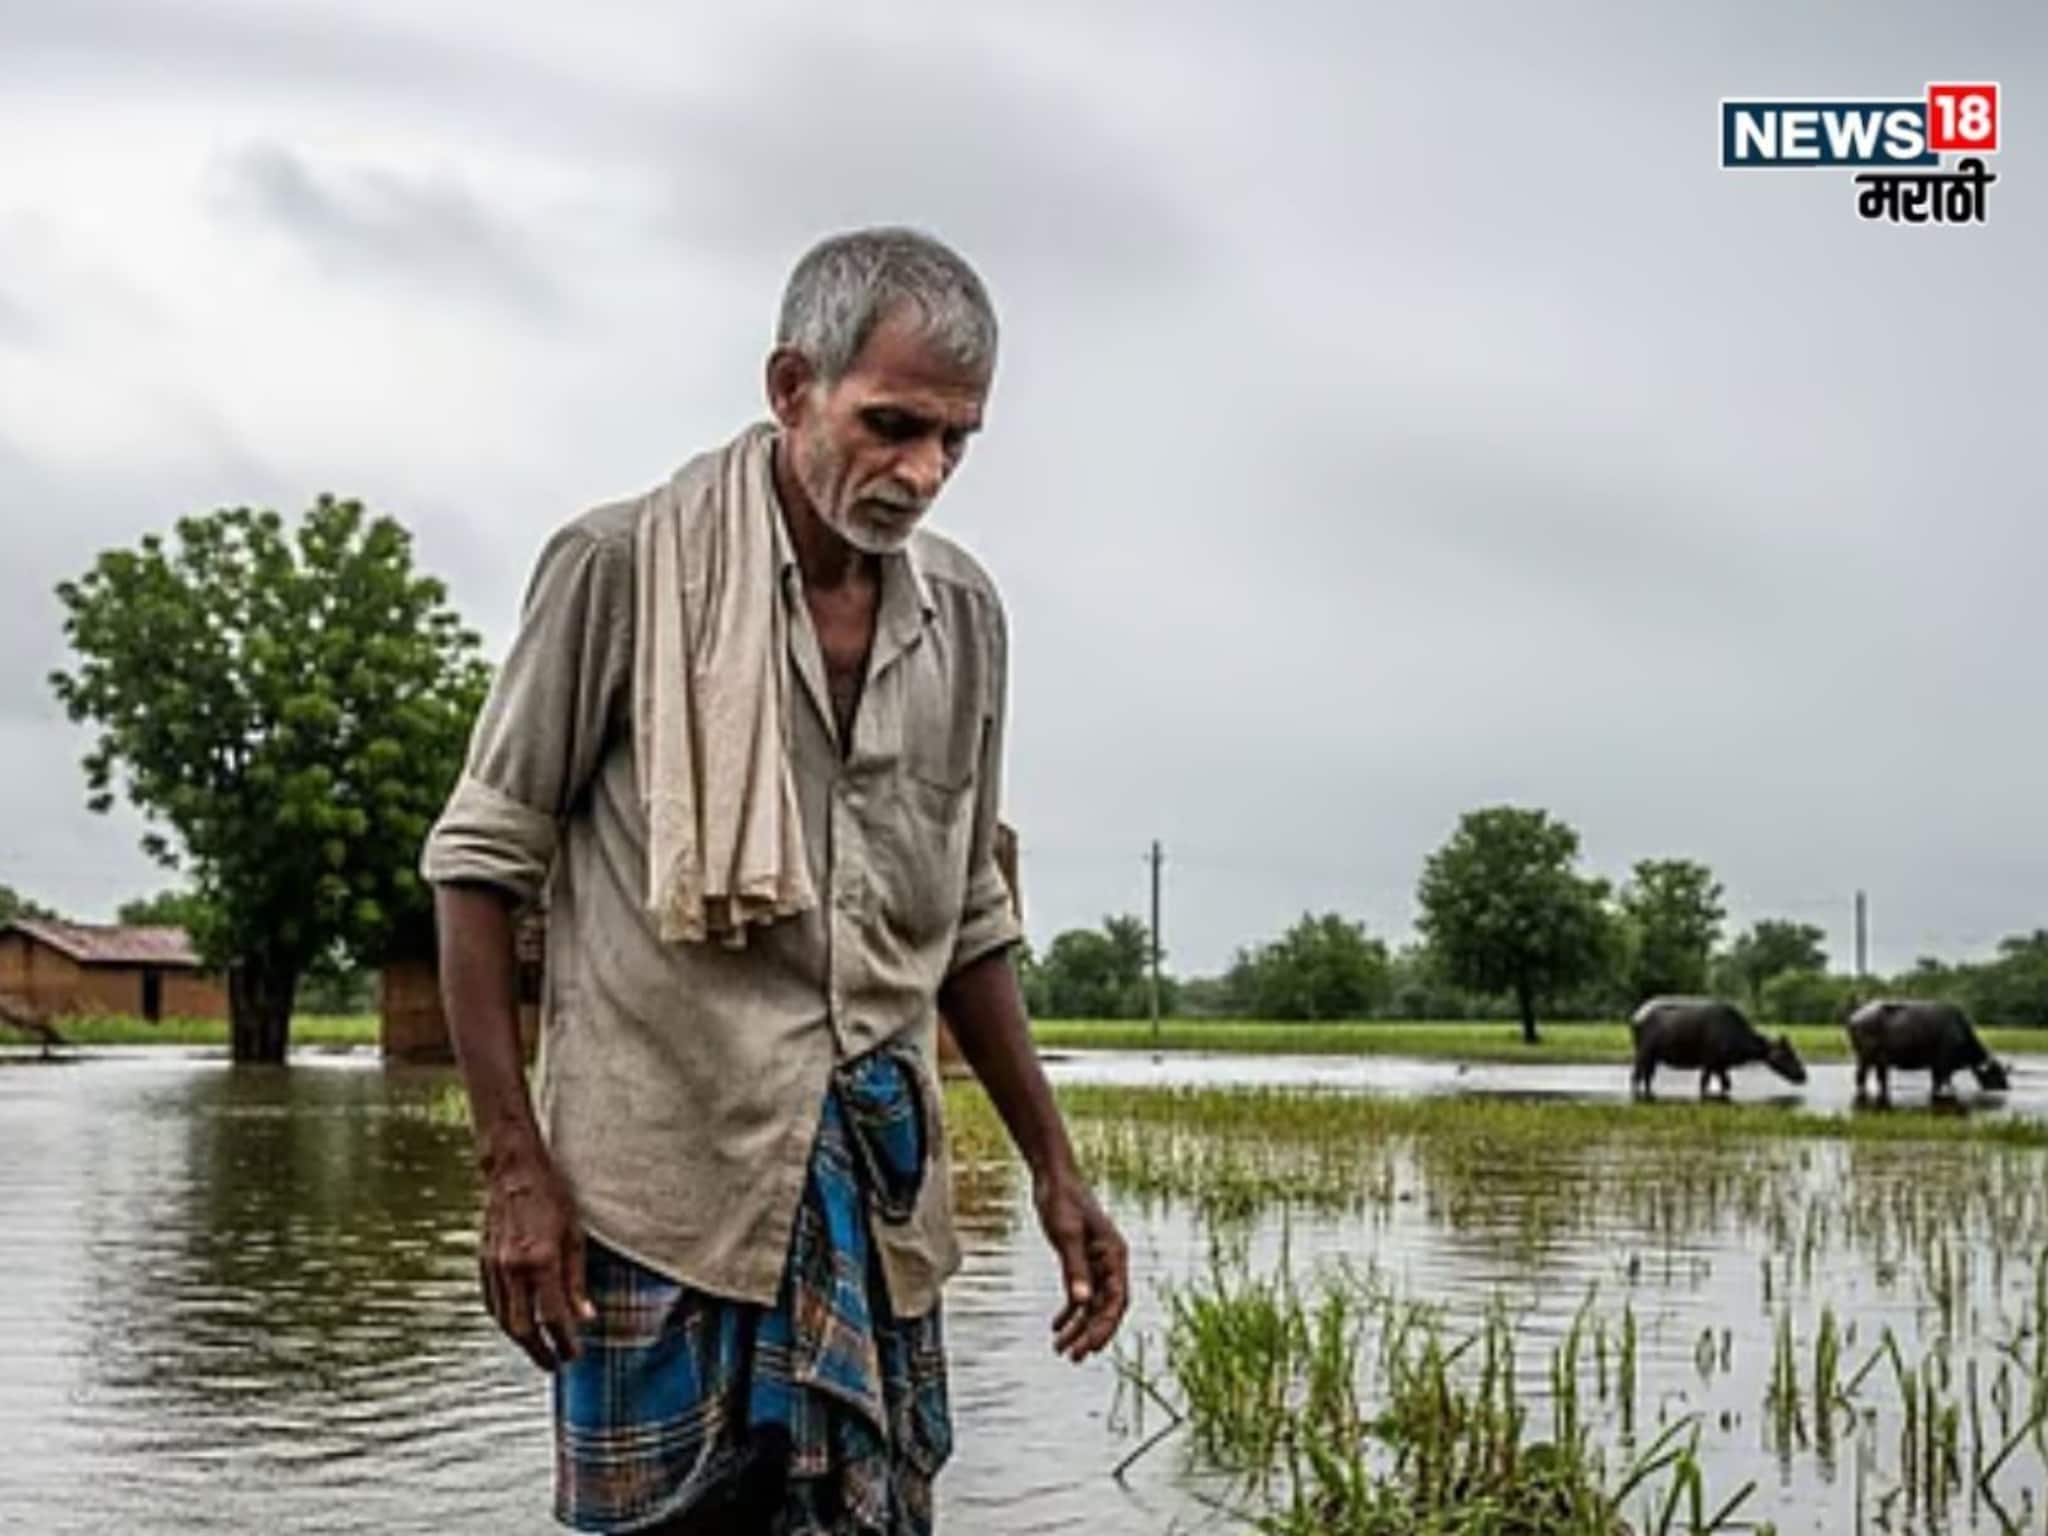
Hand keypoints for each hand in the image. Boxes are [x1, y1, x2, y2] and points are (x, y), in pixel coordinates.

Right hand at [478, 1142, 594, 1371]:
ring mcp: (494, 1266)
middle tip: (556, 1364)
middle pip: (523, 1327)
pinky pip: (492, 1303)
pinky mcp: (483, 1262)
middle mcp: (513, 1268)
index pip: (553, 1316)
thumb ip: (578, 1280)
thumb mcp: (576, 1235)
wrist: (513, 1171)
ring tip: (539, 1350)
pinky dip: (505, 1320)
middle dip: (540, 1351)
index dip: (564, 1342)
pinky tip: (517, 1325)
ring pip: (503, 1320)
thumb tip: (586, 1319)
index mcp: (541, 1260)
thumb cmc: (552, 1197)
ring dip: (522, 1341)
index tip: (575, 1356)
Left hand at [1034, 1170, 1128, 1361]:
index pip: (1116, 1300)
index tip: (1089, 1348)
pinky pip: (1079, 1294)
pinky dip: (1070, 1311)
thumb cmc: (1062, 1201)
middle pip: (1105, 1307)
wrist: (1053, 1179)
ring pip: (1092, 1304)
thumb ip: (1074, 1268)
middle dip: (1091, 1334)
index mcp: (1114, 1255)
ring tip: (1060, 1350)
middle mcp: (1109, 1262)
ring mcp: (1096, 1263)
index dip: (1104, 1326)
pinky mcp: (1080, 1260)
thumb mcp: (1066, 1234)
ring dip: (1078, 1327)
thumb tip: (1081, 1302)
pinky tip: (1055, 1327)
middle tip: (1073, 1357)